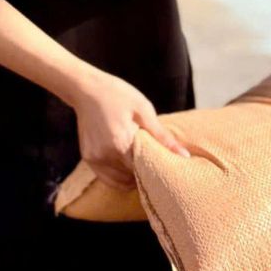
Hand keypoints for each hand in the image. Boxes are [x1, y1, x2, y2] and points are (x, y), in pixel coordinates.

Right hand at [74, 72, 190, 190]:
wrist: (86, 88)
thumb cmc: (117, 94)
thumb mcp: (143, 110)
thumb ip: (162, 136)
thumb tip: (184, 156)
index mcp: (122, 143)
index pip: (144, 172)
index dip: (157, 171)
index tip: (165, 167)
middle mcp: (106, 155)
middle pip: (132, 179)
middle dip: (144, 175)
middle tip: (155, 165)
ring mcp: (94, 159)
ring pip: (119, 182)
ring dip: (131, 178)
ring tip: (142, 165)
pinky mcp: (88, 158)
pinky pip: (106, 177)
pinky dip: (118, 177)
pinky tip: (127, 165)